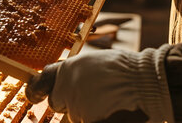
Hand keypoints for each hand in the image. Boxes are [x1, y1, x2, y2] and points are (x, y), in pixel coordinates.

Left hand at [26, 48, 174, 122]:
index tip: (34, 95)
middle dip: (70, 102)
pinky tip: (110, 111)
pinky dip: (96, 117)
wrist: (147, 83)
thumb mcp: (96, 64)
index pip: (42, 80)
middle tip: (94, 96)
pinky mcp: (87, 119)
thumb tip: (64, 85)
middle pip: (59, 102)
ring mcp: (76, 107)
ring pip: (75, 115)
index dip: (38, 89)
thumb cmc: (126, 71)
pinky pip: (85, 120)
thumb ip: (77, 75)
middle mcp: (67, 87)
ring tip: (110, 101)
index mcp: (68, 69)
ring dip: (87, 112)